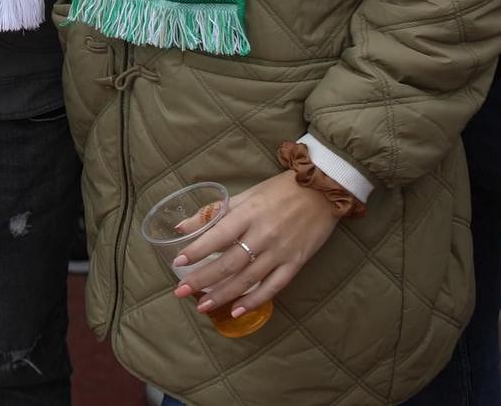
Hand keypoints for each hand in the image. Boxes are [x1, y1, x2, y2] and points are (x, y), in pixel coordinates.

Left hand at [172, 172, 339, 319]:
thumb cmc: (279, 191)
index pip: (218, 236)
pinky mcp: (295, 263)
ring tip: (202, 306)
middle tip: (181, 292)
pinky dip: (254, 300)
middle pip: (229, 262)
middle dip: (203, 279)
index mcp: (248, 214)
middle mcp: (263, 234)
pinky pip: (273, 286)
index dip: (197, 251)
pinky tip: (236, 310)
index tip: (177, 263)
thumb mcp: (245, 195)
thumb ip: (214, 212)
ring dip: (223, 295)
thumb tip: (180, 227)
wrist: (323, 192)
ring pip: (247, 279)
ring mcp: (280, 252)